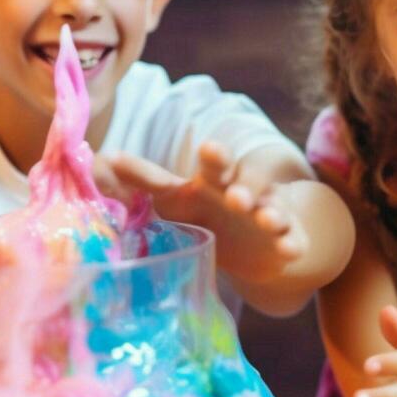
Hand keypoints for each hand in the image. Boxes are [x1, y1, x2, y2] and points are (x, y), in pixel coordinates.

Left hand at [101, 141, 303, 283]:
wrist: (252, 244)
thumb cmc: (205, 212)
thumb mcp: (174, 198)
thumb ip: (145, 181)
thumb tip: (102, 161)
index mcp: (214, 181)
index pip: (213, 164)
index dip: (212, 157)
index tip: (208, 148)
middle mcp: (244, 192)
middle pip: (247, 178)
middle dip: (242, 181)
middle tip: (233, 192)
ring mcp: (268, 215)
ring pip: (272, 208)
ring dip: (269, 211)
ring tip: (264, 218)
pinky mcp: (286, 239)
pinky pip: (293, 239)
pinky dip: (292, 242)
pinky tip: (290, 248)